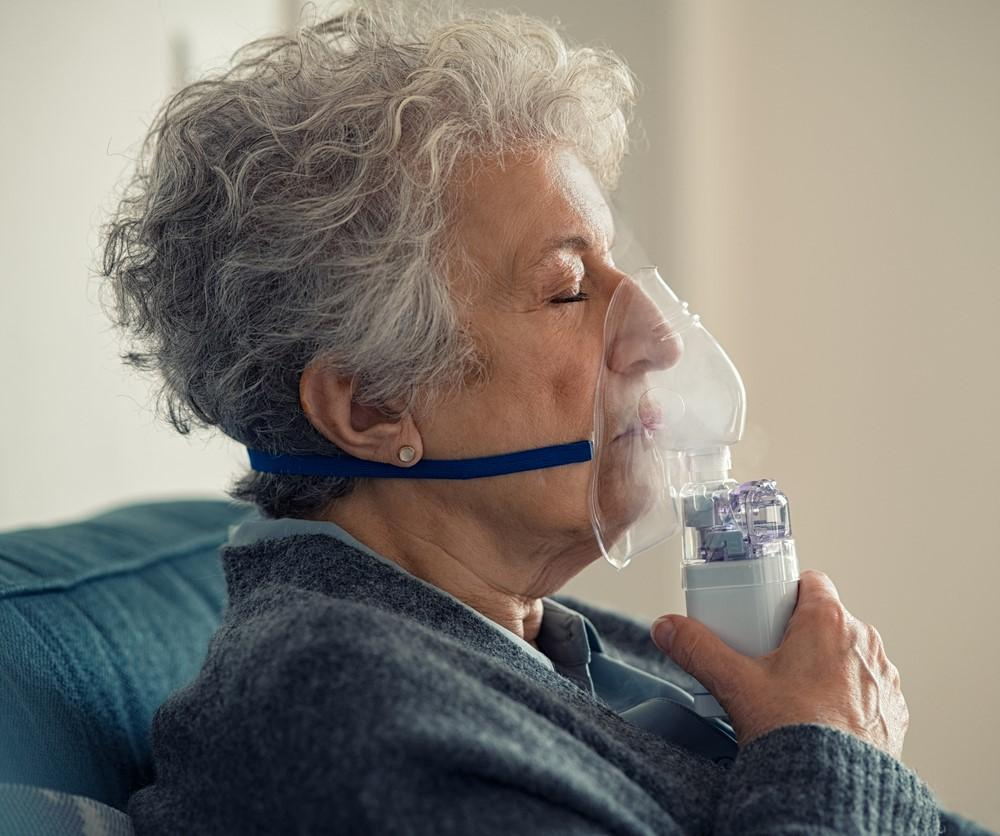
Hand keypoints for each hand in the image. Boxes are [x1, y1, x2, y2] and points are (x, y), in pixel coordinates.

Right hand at [651, 569, 908, 759]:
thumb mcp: (733, 683)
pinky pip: (866, 687)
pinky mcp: (893, 709)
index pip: (810, 582)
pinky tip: (820, 714)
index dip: (783, 592)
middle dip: (799, 632)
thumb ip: (696, 648)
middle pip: (826, 619)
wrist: (834, 790)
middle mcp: (863, 642)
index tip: (763, 610)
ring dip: (826, 663)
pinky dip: (846, 694)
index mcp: (829, 621)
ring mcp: (882, 676)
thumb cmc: (795, 731)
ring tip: (793, 691)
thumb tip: (668, 628)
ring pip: (847, 652)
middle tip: (767, 656)